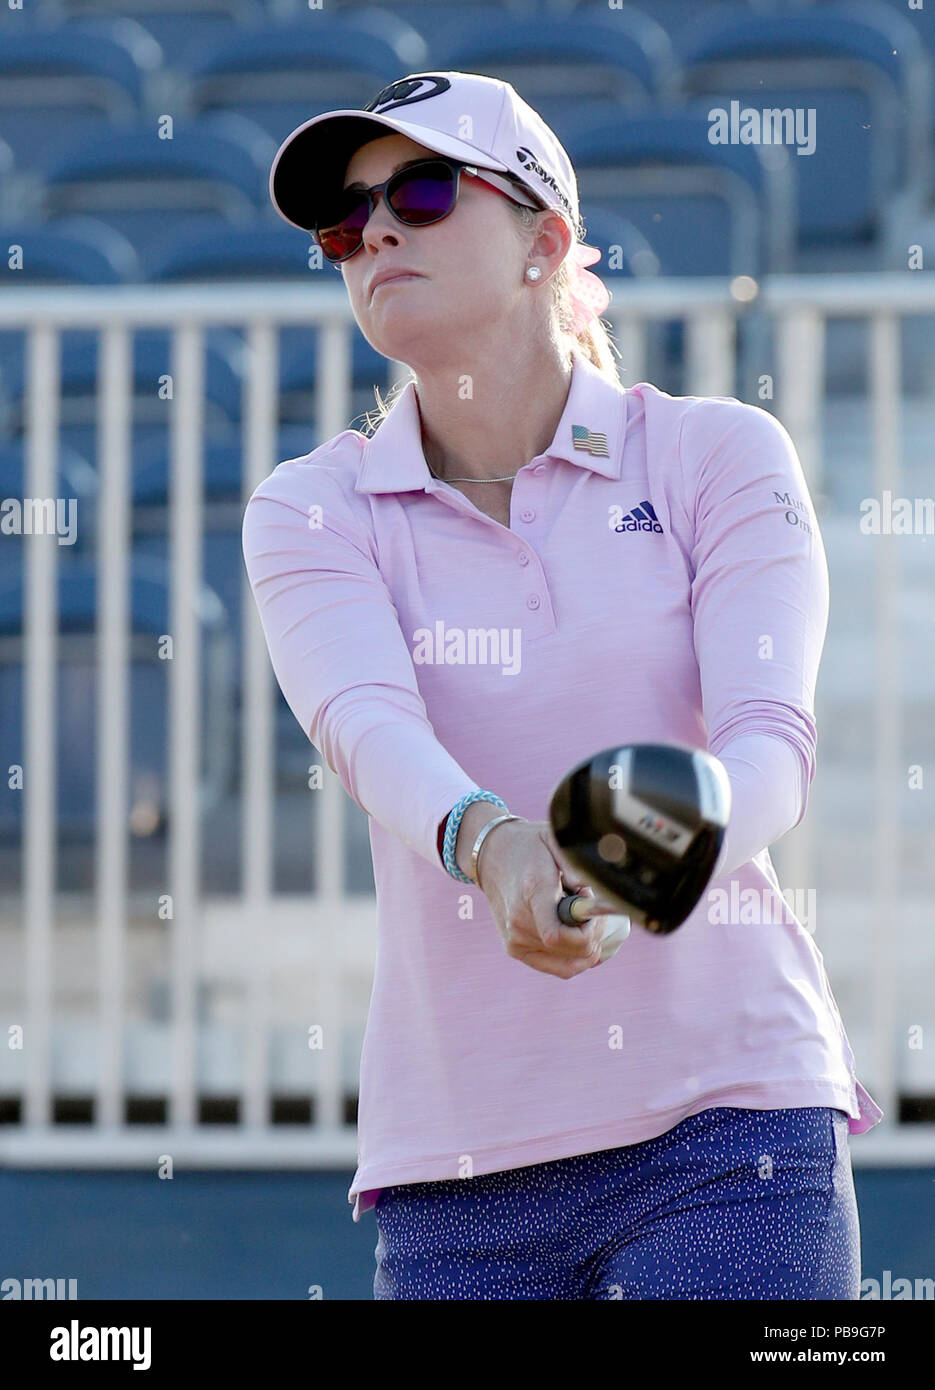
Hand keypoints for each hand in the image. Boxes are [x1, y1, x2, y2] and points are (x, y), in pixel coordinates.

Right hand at [474, 818, 626, 977]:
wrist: (492, 856)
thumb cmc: (530, 847)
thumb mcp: (554, 840)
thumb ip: (576, 864)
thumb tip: (593, 892)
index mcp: (534, 892)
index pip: (558, 936)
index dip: (588, 931)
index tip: (592, 909)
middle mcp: (520, 921)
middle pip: (572, 951)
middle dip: (593, 934)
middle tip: (589, 909)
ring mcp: (515, 938)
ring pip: (569, 963)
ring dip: (584, 944)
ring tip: (578, 919)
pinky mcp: (514, 948)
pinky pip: (557, 967)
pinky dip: (574, 958)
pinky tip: (576, 936)